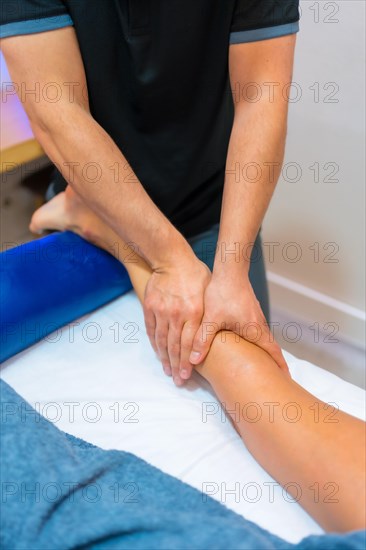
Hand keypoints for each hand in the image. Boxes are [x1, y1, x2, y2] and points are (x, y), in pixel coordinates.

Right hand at [143, 256, 210, 384]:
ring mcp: (161, 311)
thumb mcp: (208, 293)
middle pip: (174, 346)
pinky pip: (151, 330)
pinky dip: (154, 344)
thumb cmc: (195, 275)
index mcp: (194, 312)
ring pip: (161, 341)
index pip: (189, 344)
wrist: (171, 259)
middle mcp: (176, 314)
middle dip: (176, 366)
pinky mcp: (150, 307)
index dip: (187, 362)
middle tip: (178, 381)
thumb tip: (217, 333)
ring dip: (164, 359)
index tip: (187, 376)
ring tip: (168, 371)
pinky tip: (158, 354)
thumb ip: (209, 314)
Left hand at [189, 271, 288, 373]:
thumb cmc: (222, 292)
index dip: (280, 365)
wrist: (229, 270)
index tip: (286, 378)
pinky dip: (256, 341)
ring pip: (263, 339)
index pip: (273, 351)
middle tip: (274, 377)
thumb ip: (202, 340)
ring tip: (261, 365)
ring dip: (265, 351)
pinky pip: (256, 331)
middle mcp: (259, 324)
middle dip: (273, 362)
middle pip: (270, 347)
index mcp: (255, 330)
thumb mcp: (210, 318)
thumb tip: (193, 361)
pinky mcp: (250, 311)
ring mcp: (256, 317)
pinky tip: (246, 344)